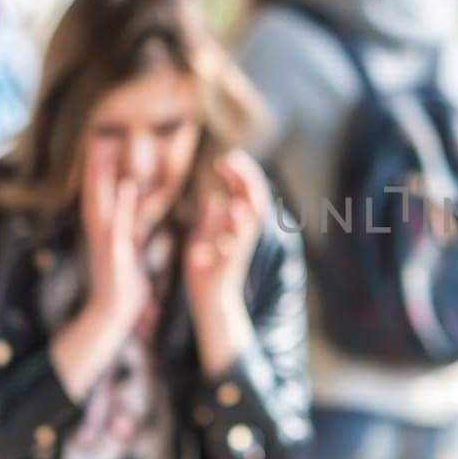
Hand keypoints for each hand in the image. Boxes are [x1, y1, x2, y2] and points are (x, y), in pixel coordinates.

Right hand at [80, 140, 149, 333]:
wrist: (114, 312)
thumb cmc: (121, 283)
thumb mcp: (125, 248)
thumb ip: (125, 225)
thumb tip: (126, 207)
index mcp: (104, 231)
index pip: (98, 196)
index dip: (97, 172)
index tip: (99, 146)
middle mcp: (100, 232)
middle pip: (93, 193)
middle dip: (93, 167)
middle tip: (94, 138)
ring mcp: (104, 241)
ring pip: (100, 201)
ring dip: (99, 177)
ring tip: (100, 149)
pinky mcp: (114, 252)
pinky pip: (118, 222)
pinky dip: (121, 203)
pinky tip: (125, 185)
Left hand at [184, 151, 268, 318]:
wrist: (208, 301)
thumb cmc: (206, 271)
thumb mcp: (203, 238)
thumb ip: (211, 219)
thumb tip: (216, 200)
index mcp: (237, 225)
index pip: (244, 193)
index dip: (238, 174)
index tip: (225, 159)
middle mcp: (244, 233)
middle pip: (254, 196)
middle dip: (244, 175)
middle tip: (230, 157)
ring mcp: (240, 246)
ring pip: (253, 214)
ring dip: (245, 192)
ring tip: (235, 173)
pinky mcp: (232, 260)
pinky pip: (241, 238)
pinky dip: (238, 223)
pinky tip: (231, 207)